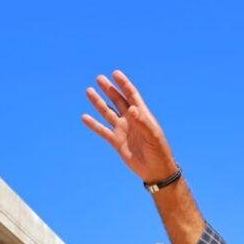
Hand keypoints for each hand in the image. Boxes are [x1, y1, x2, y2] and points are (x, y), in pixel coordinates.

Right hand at [82, 70, 177, 184]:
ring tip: (89, 91)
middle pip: (118, 100)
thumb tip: (132, 109)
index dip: (124, 84)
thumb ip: (142, 122)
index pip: (132, 95)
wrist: (155, 170)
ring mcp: (123, 130)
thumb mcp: (153, 136)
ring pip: (107, 113)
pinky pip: (102, 131)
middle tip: (99, 78)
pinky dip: (94, 124)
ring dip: (98, 103)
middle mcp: (131, 120)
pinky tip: (84, 117)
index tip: (115, 73)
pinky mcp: (116, 142)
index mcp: (142, 115)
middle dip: (109, 89)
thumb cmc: (159, 151)